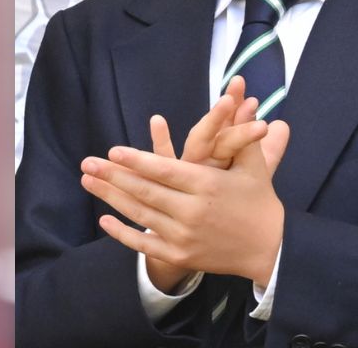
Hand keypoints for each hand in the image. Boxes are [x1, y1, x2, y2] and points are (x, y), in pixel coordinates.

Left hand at [81, 120, 289, 286]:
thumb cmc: (258, 200)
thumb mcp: (252, 165)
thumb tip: (246, 100)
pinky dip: (122, 233)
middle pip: (145, 192)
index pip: (165, 171)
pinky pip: (145, 245)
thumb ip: (242, 133)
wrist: (270, 250)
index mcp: (207, 186)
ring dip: (110, 198)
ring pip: (140, 215)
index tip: (113, 151)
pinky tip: (104, 218)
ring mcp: (184, 237)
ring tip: (87, 182)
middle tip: (87, 163)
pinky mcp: (181, 256)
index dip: (137, 161)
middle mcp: (192, 212)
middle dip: (113, 176)